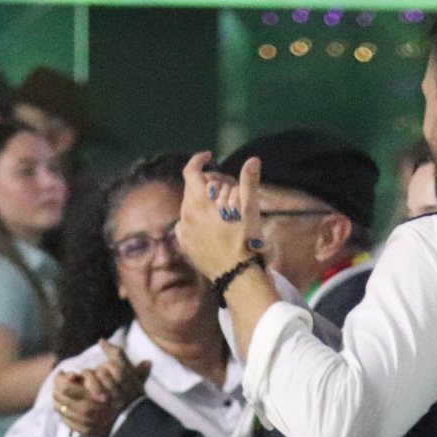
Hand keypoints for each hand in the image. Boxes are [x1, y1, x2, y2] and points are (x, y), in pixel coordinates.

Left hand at [58, 341, 150, 436]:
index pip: (64, 383)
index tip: (67, 374)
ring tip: (63, 397)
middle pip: (60, 395)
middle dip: (58, 388)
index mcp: (92, 391)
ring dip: (59, 401)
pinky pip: (68, 423)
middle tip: (62, 384)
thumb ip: (114, 354)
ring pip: (61, 409)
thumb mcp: (126, 372)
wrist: (140, 422)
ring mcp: (86, 421)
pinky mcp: (88, 432)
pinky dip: (65, 416)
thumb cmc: (133, 395)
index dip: (62, 377)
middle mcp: (87, 407)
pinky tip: (69, 411)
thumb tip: (102, 341)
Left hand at [175, 150, 258, 281]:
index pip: (191, 171)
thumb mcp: (250, 212)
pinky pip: (186, 223)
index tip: (210, 157)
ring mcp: (184, 232)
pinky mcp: (186, 246)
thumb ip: (248, 183)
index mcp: (199, 204)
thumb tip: (252, 160)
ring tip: (222, 208)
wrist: (238, 278)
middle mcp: (186, 216)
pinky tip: (212, 225)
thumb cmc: (246, 244)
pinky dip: (197, 217)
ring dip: (202, 200)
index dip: (199, 160)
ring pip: (189, 205)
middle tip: (227, 187)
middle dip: (208, 182)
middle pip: (192, 187)